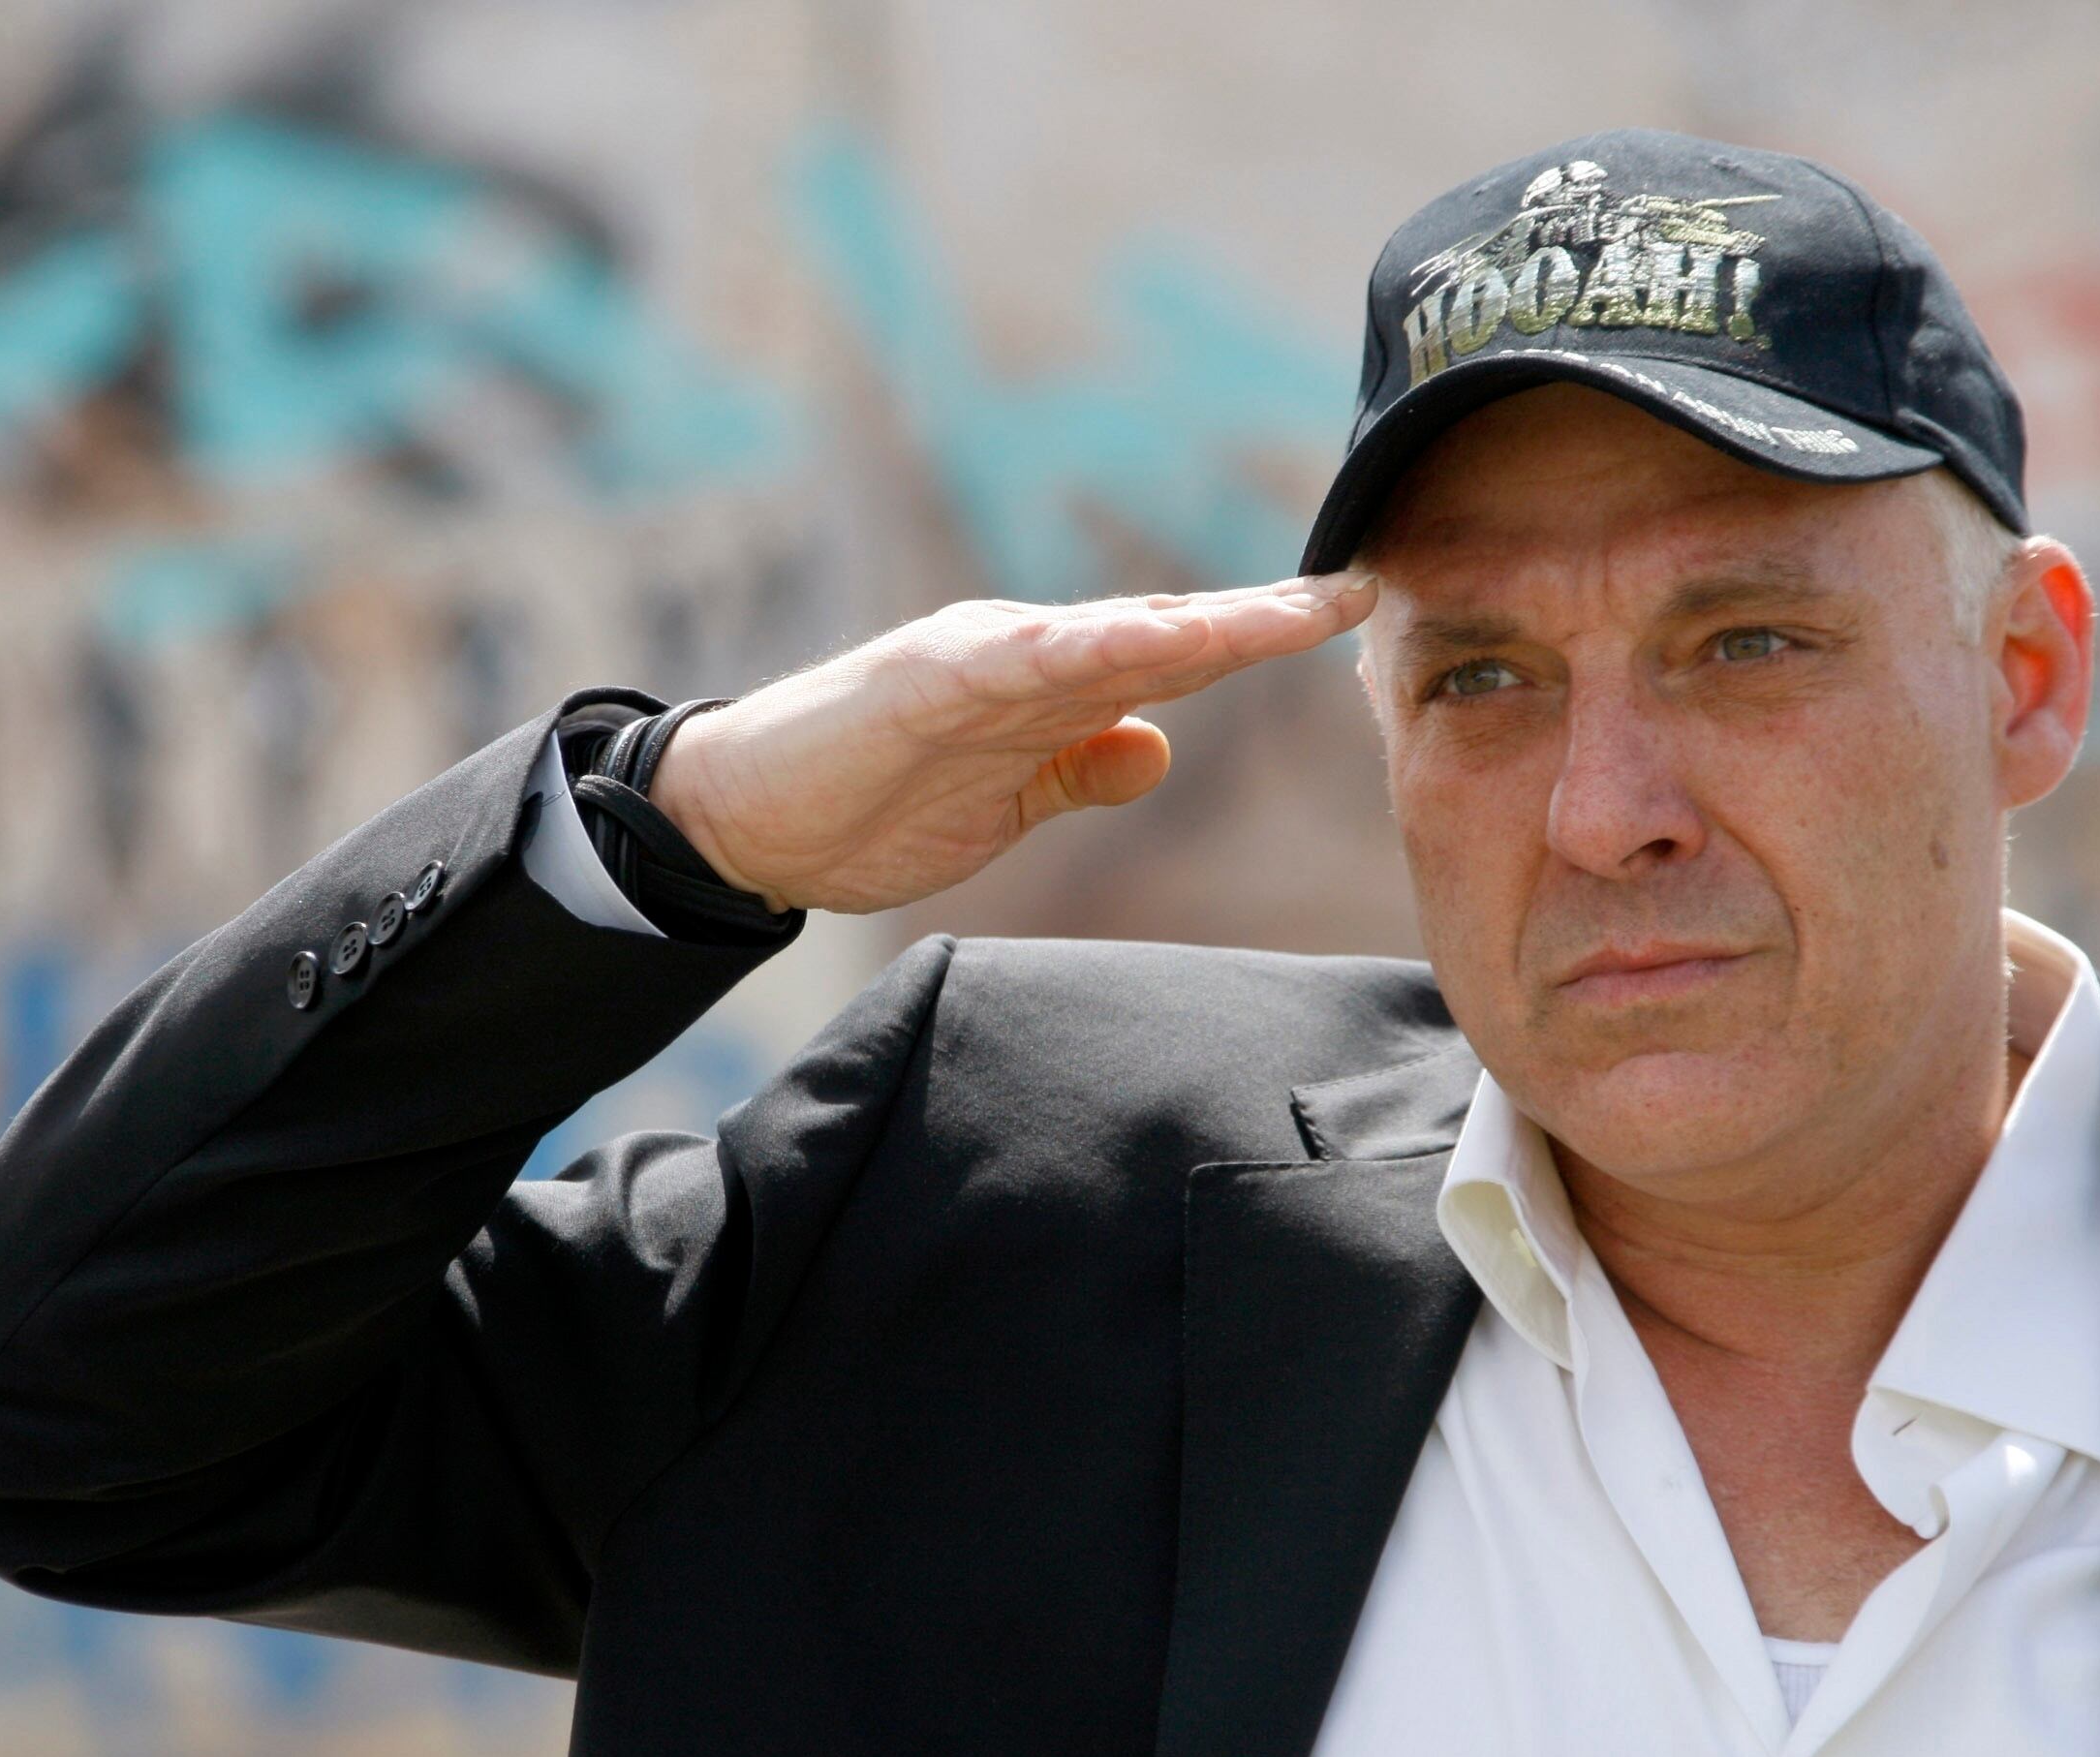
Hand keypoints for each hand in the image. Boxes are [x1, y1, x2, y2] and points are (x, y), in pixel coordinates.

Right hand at [647, 574, 1377, 913]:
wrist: (747, 821)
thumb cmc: (868, 806)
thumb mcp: (1006, 802)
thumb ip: (1078, 769)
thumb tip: (1155, 749)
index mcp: (1050, 687)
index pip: (1175, 658)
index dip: (1260, 638)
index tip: (1349, 618)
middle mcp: (1025, 658)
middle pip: (1164, 635)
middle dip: (1260, 620)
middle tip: (1353, 593)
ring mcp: (974, 665)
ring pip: (1107, 637)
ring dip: (1197, 625)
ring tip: (1281, 613)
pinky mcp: (919, 686)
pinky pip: (1011, 664)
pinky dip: (1077, 649)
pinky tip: (1142, 643)